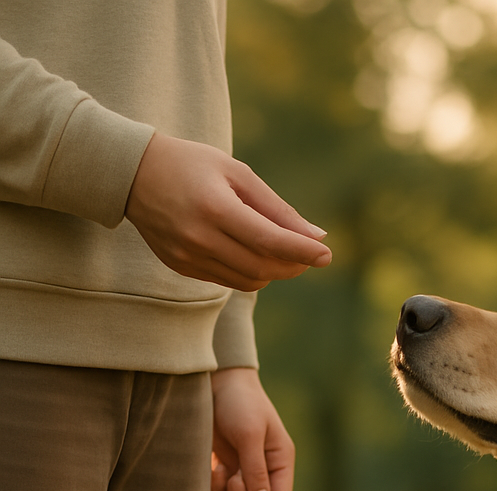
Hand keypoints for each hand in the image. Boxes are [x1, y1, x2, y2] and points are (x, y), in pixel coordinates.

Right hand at [125, 133, 331, 290]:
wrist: (130, 173)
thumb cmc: (192, 165)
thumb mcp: (237, 173)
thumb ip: (277, 208)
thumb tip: (317, 237)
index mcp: (215, 207)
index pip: (269, 241)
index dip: (303, 252)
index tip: (327, 254)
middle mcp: (199, 237)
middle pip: (263, 267)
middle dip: (293, 264)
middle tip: (309, 254)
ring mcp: (187, 256)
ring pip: (249, 281)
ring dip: (274, 271)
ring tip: (282, 252)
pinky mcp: (181, 267)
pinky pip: (229, 280)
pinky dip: (250, 272)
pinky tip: (251, 252)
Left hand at [210, 368, 294, 490]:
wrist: (214, 381)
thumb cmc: (239, 402)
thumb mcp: (250, 434)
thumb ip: (256, 471)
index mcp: (279, 462)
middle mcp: (263, 470)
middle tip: (232, 483)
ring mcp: (242, 470)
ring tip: (220, 470)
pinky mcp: (222, 467)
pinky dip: (213, 487)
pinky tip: (212, 466)